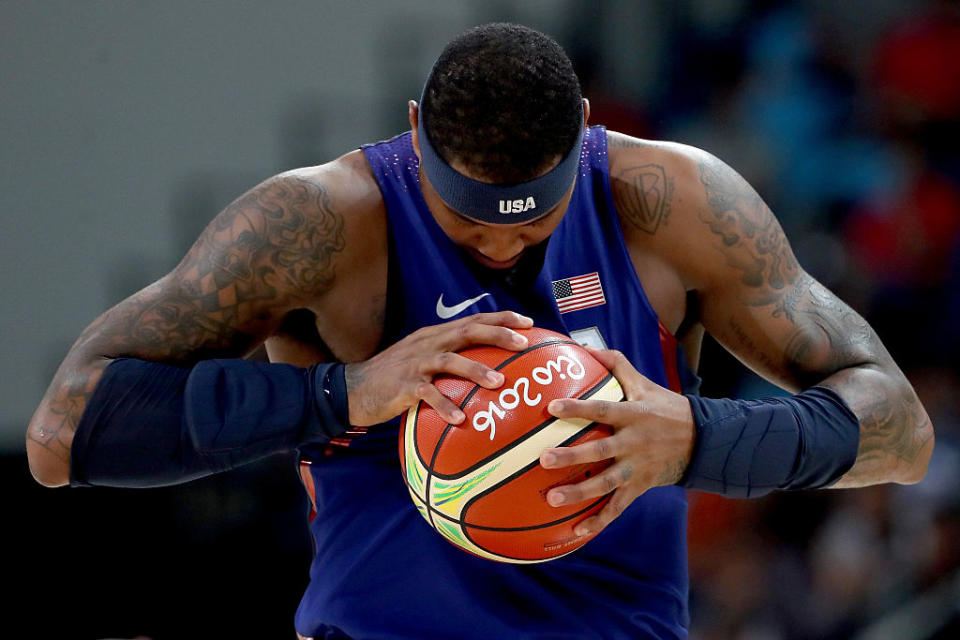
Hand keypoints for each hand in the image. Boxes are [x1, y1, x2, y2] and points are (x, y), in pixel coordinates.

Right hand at [343, 311, 533, 425]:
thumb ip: (450, 360)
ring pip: (450, 360)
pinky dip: (444, 405)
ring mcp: (415, 363)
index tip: (528, 322)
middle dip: (497, 334)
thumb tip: (486, 370)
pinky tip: (460, 419)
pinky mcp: (403, 385)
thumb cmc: (395, 378)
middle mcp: (428, 343)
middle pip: (467, 331)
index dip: (501, 318)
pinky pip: (427, 394)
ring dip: (476, 370)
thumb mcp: (423, 361)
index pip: (473, 320)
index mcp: (435, 335)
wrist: (354, 388)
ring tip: (499, 383)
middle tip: (522, 343)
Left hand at [539, 348, 694, 535]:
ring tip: (552, 499)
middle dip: (572, 457)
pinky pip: (617, 507)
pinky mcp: (640, 487)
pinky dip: (598, 521)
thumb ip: (616, 364)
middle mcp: (634, 443)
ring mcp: (637, 468)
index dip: (578, 409)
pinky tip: (576, 532)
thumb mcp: (644, 383)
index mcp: (633, 415)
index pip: (602, 411)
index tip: (552, 408)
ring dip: (579, 493)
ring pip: (606, 484)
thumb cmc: (666, 407)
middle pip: (601, 451)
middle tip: (544, 459)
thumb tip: (587, 346)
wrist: (702, 440)